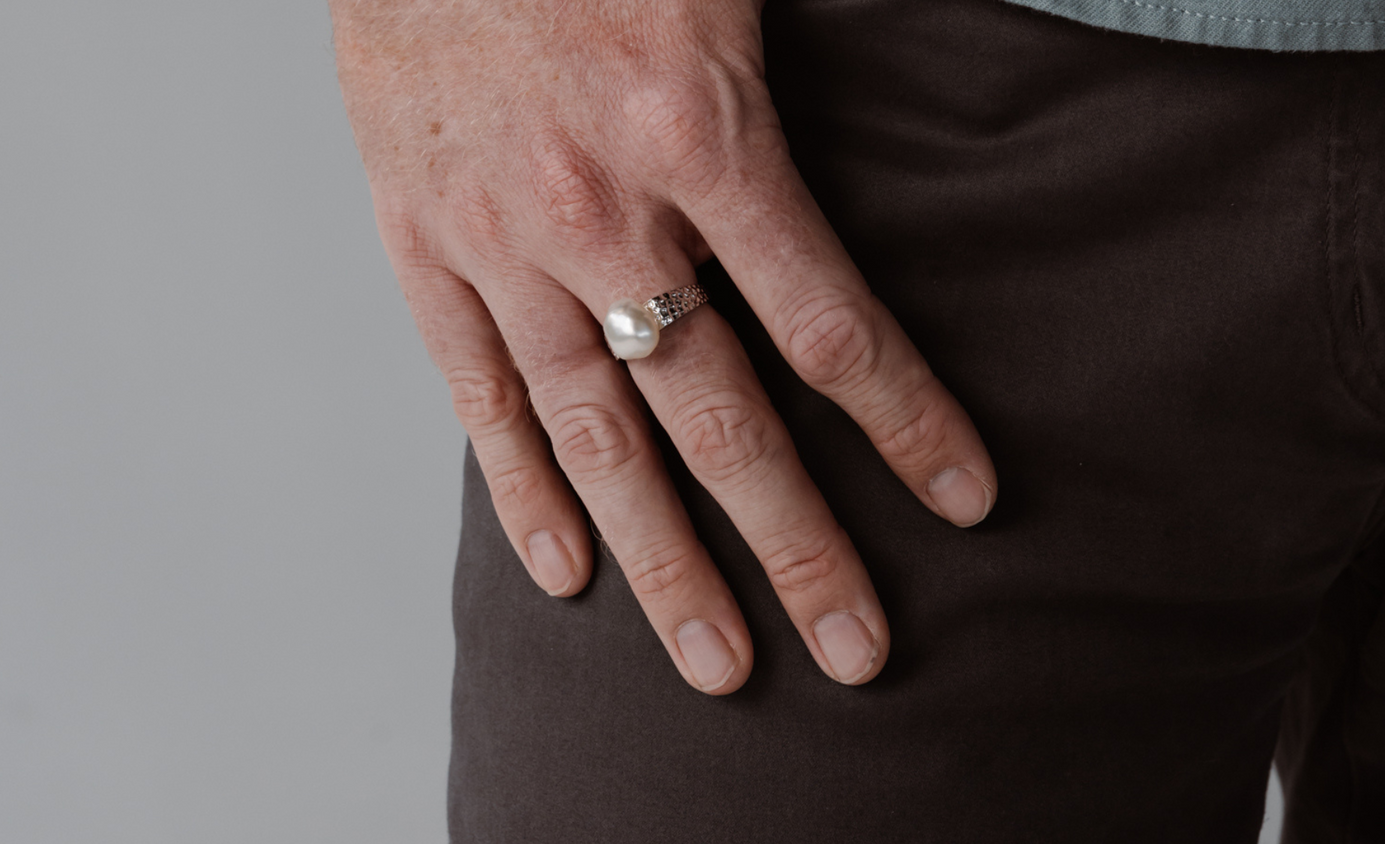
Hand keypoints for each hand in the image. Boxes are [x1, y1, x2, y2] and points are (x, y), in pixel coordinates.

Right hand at [329, 0, 995, 692]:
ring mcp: (501, 241)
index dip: (907, 420)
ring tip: (717, 661)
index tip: (964, 501)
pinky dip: (524, 490)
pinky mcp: (420, 244)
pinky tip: (567, 572)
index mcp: (700, 131)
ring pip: (599, 437)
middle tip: (856, 651)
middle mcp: (602, 210)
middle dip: (797, 544)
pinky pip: (478, 394)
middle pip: (720, 417)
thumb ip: (799, 86)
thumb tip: (886, 160)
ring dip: (664, 561)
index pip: (827, 321)